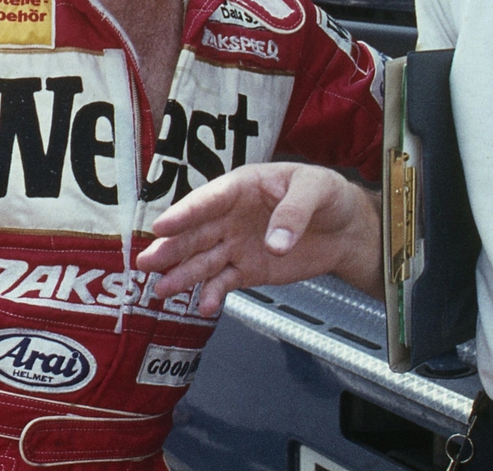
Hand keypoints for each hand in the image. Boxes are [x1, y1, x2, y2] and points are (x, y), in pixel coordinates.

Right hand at [137, 162, 381, 314]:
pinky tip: (205, 305)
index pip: (209, 199)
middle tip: (147, 262)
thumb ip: (294, 213)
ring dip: (182, 274)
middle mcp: (231, 215)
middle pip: (196, 233)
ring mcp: (237, 244)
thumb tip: (275, 244)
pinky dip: (214, 294)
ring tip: (161, 290)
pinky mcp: (248, 269)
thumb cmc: (327, 195)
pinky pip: (225, 282)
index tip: (161, 226)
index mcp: (243, 187)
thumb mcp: (316, 189)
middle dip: (171, 248)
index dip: (185, 213)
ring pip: (203, 260)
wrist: (346, 228)